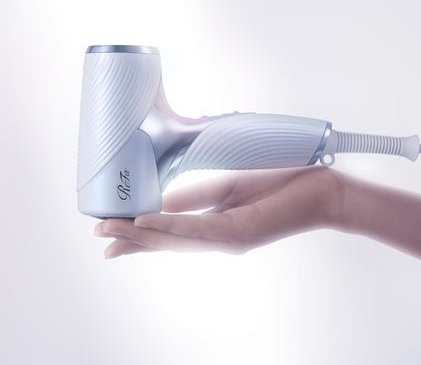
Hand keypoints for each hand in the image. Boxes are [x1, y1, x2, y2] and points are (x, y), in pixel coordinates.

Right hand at [94, 166, 344, 258]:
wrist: (318, 188)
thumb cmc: (277, 183)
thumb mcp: (228, 185)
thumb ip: (195, 197)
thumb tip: (162, 203)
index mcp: (215, 224)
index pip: (171, 231)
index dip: (140, 234)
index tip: (111, 234)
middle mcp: (218, 236)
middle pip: (168, 239)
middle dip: (132, 239)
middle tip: (98, 237)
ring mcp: (229, 237)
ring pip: (178, 238)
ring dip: (143, 235)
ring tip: (111, 232)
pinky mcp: (241, 231)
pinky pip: (199, 229)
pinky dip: (170, 226)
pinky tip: (147, 225)